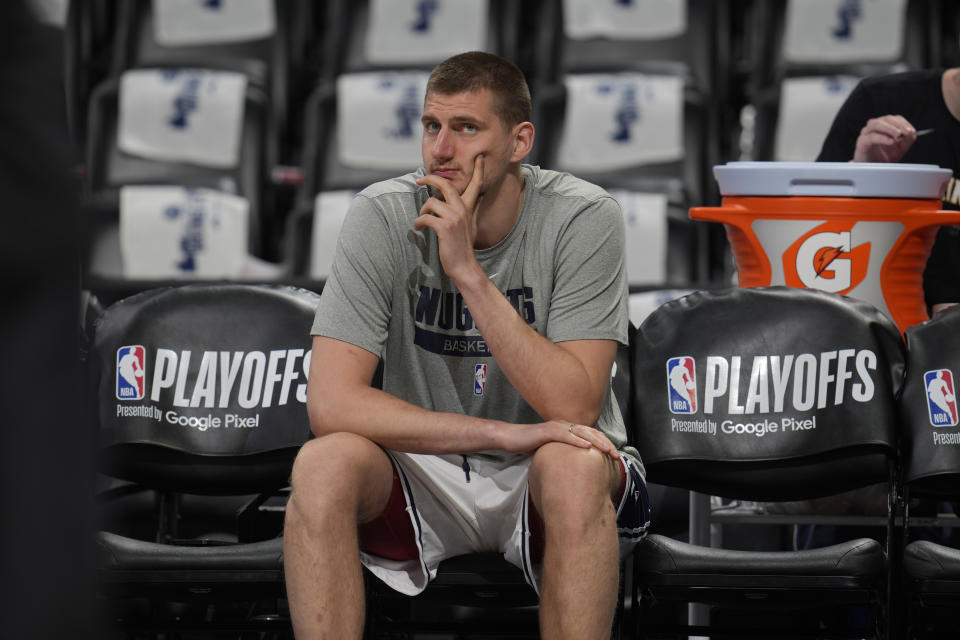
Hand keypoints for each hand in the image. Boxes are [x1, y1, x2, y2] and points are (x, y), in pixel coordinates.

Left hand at [414, 154, 484, 282]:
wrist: (464, 266)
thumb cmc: (462, 246)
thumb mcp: (470, 224)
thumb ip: (469, 209)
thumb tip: (474, 199)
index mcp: (468, 208)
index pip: (476, 185)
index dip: (479, 170)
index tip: (480, 157)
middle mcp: (462, 210)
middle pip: (445, 185)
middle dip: (430, 179)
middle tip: (420, 180)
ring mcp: (454, 218)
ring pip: (431, 202)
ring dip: (422, 211)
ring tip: (422, 220)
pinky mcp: (444, 227)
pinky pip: (425, 217)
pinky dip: (418, 223)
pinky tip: (418, 229)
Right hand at [498, 420, 621, 459]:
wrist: (511, 438)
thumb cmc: (529, 444)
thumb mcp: (551, 449)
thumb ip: (563, 452)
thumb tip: (574, 465)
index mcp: (566, 429)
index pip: (590, 434)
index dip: (603, 443)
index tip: (614, 455)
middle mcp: (564, 425)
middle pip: (590, 432)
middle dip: (605, 443)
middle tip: (617, 454)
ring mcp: (556, 427)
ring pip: (581, 432)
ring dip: (597, 441)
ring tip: (608, 450)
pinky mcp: (547, 431)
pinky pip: (565, 435)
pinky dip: (578, 440)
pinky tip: (587, 446)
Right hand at [852, 115, 916, 162]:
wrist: (872, 172)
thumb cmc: (884, 158)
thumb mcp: (900, 149)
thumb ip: (907, 140)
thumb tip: (912, 132)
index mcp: (884, 127)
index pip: (894, 119)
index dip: (903, 123)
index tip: (911, 131)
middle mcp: (874, 128)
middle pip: (886, 119)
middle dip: (898, 124)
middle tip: (907, 132)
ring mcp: (866, 134)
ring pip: (876, 124)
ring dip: (889, 128)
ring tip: (898, 134)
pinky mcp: (862, 142)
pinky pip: (871, 136)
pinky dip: (881, 137)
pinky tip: (890, 141)